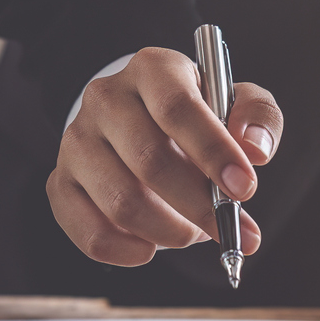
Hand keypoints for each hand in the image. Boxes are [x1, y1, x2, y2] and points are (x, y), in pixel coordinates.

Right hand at [51, 47, 282, 265]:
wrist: (142, 121)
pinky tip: (151, 247)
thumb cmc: (196, 115)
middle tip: (229, 229)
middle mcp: (105, 99)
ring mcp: (77, 141)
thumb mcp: (235, 102)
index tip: (245, 189)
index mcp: (152, 69)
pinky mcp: (61, 182)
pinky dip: (126, 251)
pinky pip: (89, 232)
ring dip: (169, 231)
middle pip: (149, 160)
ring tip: (192, 231)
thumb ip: (258, 117)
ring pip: (121, 202)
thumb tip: (255, 152)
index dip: (214, 151)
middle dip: (198, 205)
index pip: (177, 107)